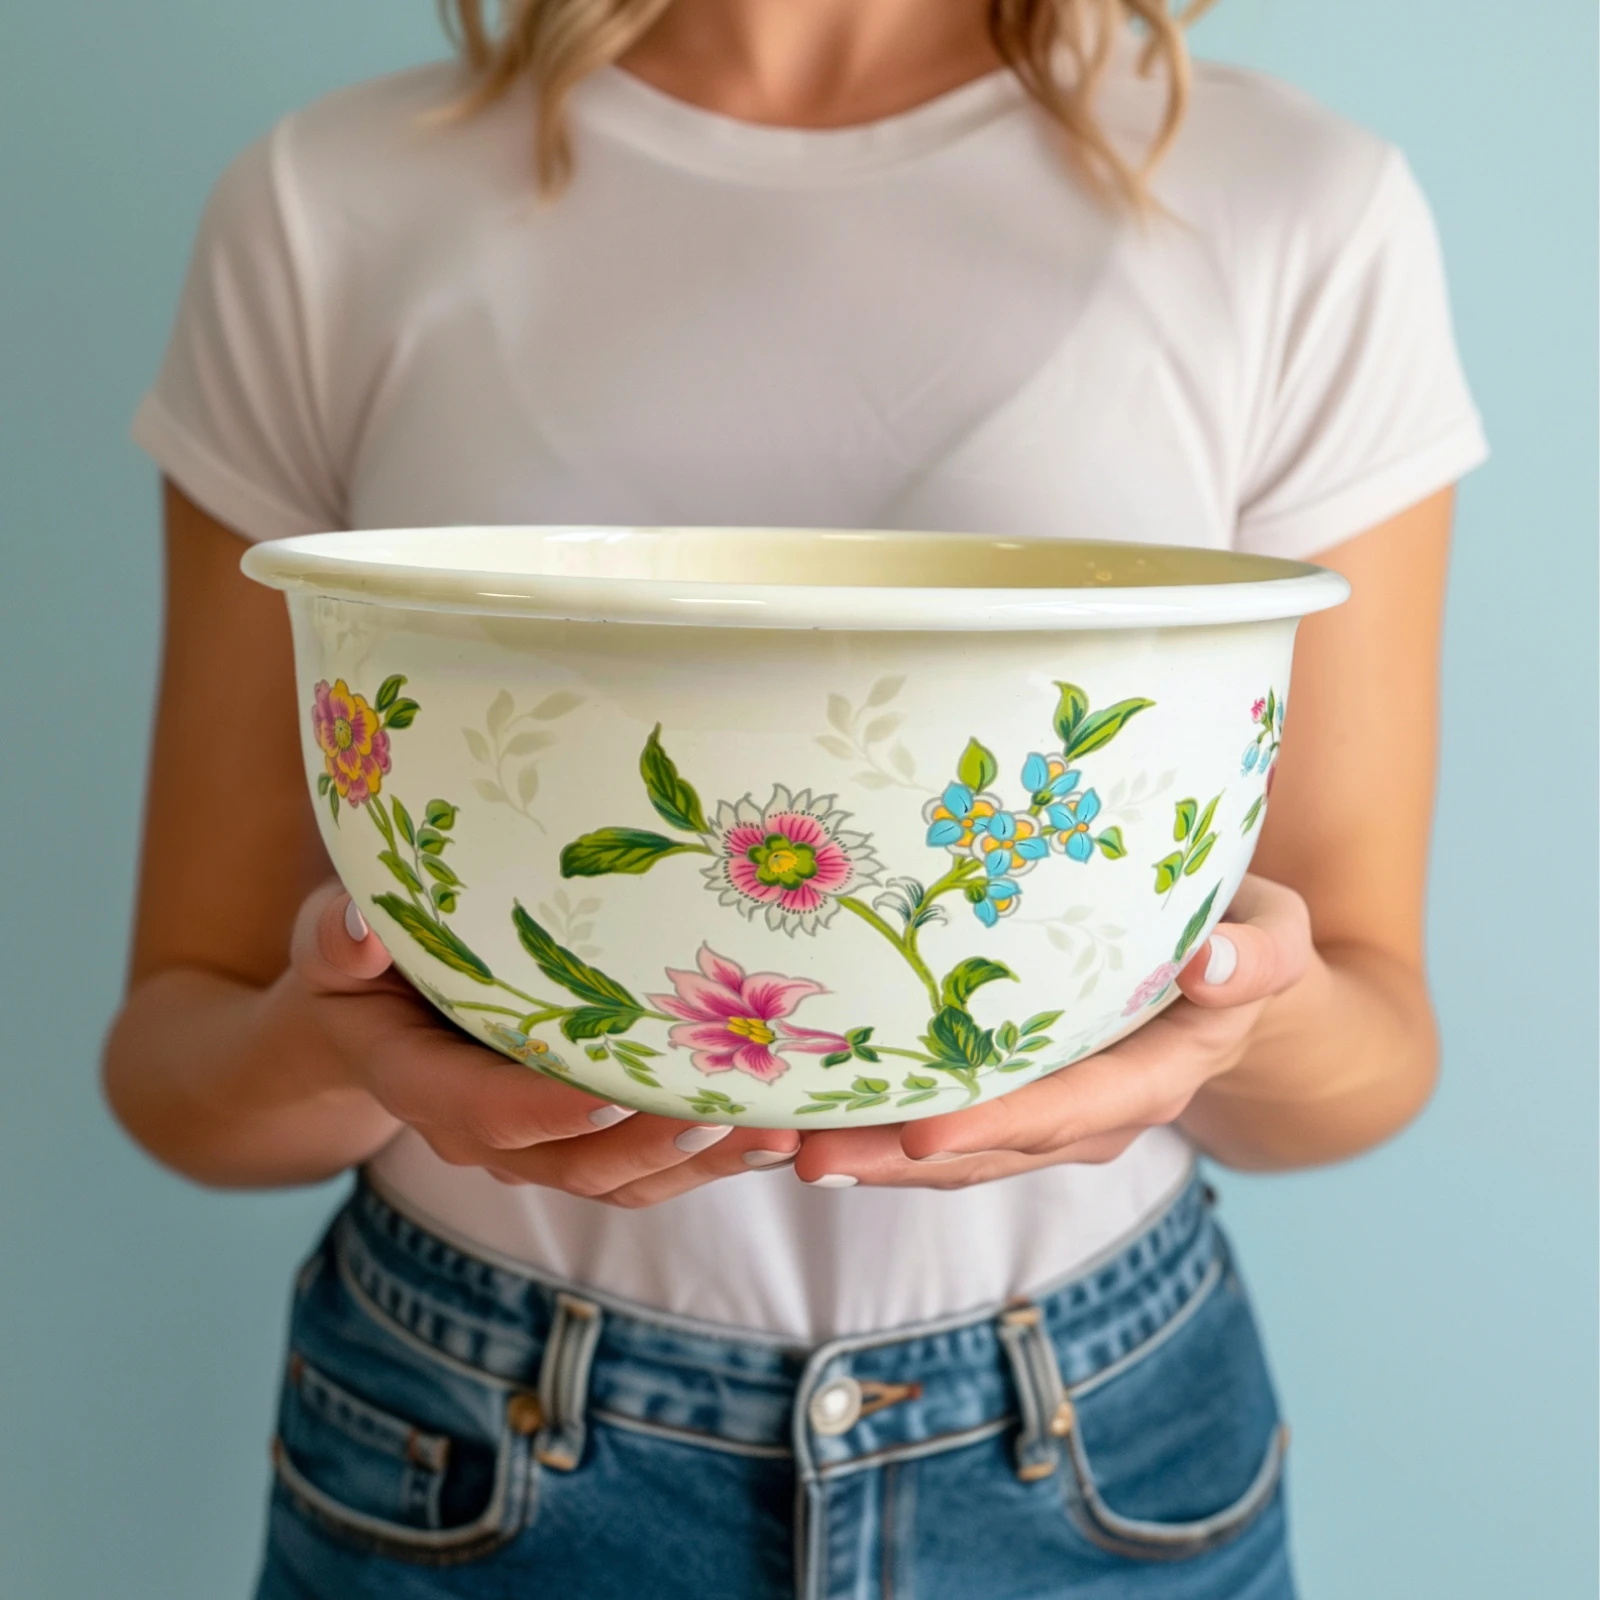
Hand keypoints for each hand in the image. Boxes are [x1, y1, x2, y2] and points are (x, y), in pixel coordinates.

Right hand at [286, 881, 798, 1205]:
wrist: (373, 1018)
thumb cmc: (360, 962)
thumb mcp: (329, 940)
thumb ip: (335, 937)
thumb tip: (357, 931)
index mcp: (417, 1082)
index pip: (480, 1111)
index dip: (544, 1110)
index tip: (613, 1088)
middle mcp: (480, 1133)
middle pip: (574, 1161)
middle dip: (657, 1142)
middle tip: (737, 1109)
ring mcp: (536, 1148)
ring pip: (623, 1176)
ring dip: (704, 1160)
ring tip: (782, 1127)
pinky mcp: (581, 1142)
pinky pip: (647, 1168)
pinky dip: (713, 1157)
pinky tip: (778, 1129)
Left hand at [790, 876, 1313, 1188]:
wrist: (1235, 978)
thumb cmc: (1248, 940)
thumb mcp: (1276, 935)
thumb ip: (1256, 954)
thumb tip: (1210, 964)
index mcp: (1157, 1077)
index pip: (1070, 1109)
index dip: (997, 1125)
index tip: (920, 1133)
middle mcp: (1097, 1115)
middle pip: (988, 1149)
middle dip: (894, 1158)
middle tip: (803, 1153)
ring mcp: (1051, 1117)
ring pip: (951, 1153)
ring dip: (867, 1156)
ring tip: (774, 1147)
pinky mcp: (1013, 1101)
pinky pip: (941, 1129)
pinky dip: (875, 1133)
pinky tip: (804, 1122)